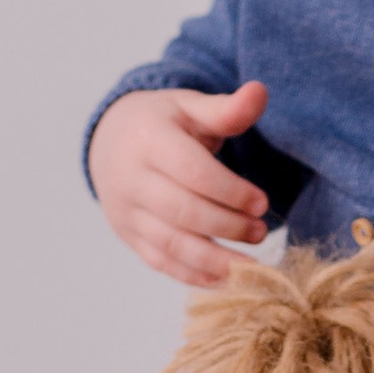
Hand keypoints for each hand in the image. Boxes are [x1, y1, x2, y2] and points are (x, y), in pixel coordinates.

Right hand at [87, 80, 270, 285]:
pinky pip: (161, 262)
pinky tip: (226, 280)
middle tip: (261, 231)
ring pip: (171, 243)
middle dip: (227, 226)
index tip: (262, 203)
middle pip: (183, 211)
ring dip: (215, 260)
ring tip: (252, 267)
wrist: (111, 141)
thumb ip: (227, 109)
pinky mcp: (128, 235)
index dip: (230, 191)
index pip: (193, 172)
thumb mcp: (191, 107)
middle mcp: (130, 178)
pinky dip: (194, 276)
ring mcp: (125, 211)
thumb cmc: (163, 123)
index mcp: (148, 140)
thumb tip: (260, 92)